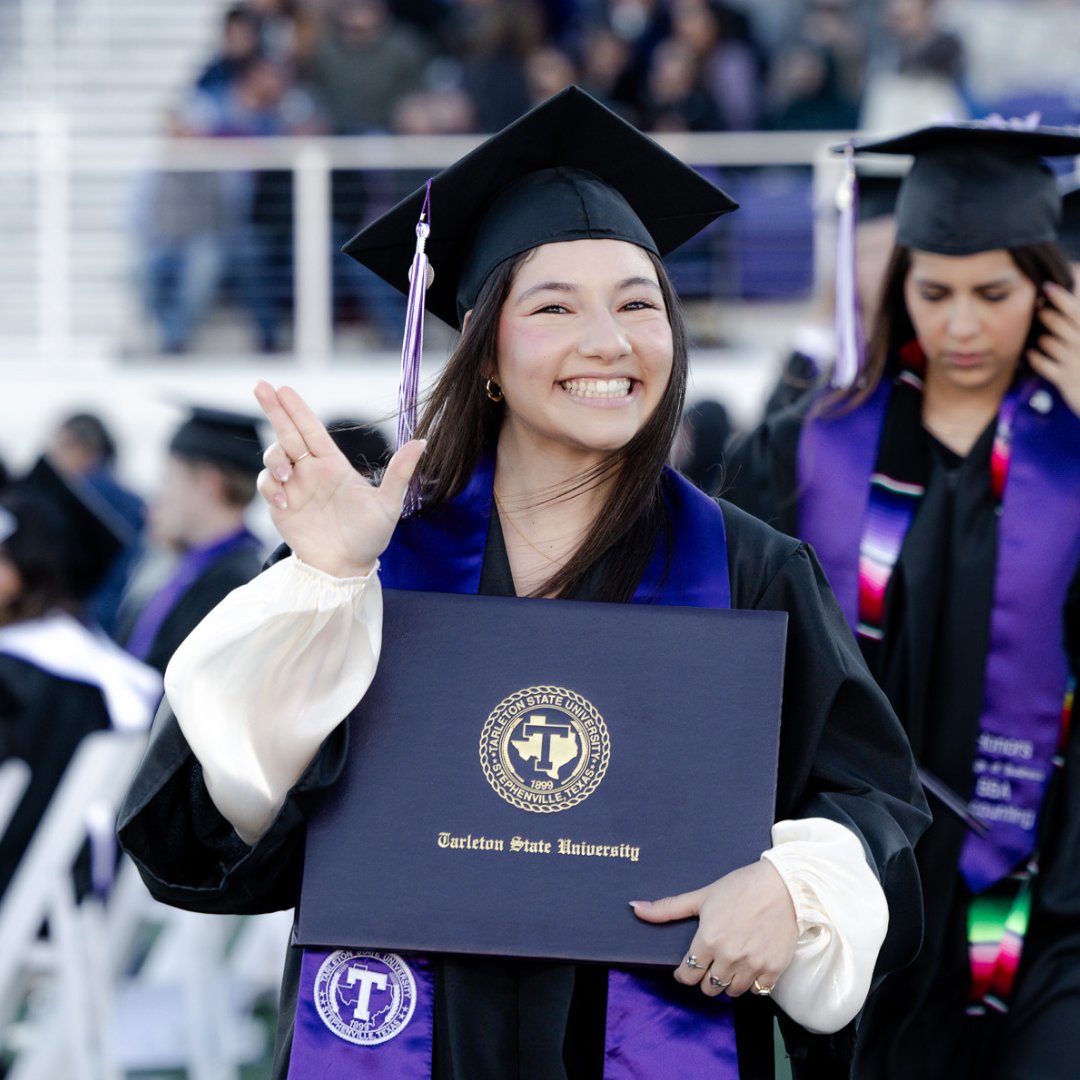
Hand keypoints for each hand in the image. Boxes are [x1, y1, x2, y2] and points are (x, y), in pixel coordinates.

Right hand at [253, 381, 424, 576]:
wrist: (348, 568)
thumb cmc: (371, 536)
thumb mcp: (389, 504)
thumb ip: (400, 472)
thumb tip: (423, 440)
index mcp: (334, 465)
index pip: (312, 429)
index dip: (297, 409)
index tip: (282, 388)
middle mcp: (311, 471)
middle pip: (287, 433)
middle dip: (273, 409)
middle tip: (260, 385)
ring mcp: (295, 488)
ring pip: (273, 457)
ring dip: (275, 457)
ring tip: (287, 473)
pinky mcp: (281, 507)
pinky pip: (268, 486)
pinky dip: (271, 488)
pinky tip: (286, 501)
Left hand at [631, 860, 797, 998]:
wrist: (784, 885)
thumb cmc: (740, 887)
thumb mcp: (701, 896)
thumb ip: (668, 908)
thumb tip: (634, 907)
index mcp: (708, 940)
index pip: (687, 976)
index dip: (684, 973)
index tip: (687, 966)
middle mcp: (728, 957)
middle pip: (708, 988)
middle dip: (705, 977)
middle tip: (710, 963)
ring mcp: (752, 965)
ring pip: (731, 992)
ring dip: (727, 981)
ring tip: (729, 963)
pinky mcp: (773, 969)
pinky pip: (757, 991)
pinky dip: (752, 983)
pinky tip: (750, 966)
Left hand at [1029, 281, 1079, 416]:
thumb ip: (1078, 318)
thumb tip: (1072, 286)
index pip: (1075, 311)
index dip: (1061, 297)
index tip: (1047, 286)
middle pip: (1057, 323)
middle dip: (1046, 315)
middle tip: (1040, 310)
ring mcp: (1074, 362)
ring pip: (1047, 342)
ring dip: (1042, 338)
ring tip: (1044, 335)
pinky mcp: (1064, 379)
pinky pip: (1041, 363)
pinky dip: (1035, 357)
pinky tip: (1032, 353)